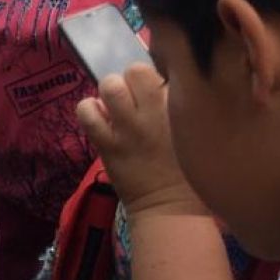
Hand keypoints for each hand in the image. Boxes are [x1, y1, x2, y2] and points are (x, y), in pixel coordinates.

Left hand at [74, 64, 206, 216]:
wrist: (172, 209)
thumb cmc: (187, 173)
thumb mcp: (193, 133)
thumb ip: (177, 107)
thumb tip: (158, 86)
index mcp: (182, 110)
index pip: (161, 71)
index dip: (152, 80)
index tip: (152, 94)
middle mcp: (156, 113)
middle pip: (135, 70)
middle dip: (130, 80)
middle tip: (131, 99)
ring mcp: (130, 128)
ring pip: (110, 86)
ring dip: (108, 92)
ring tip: (114, 108)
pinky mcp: (108, 144)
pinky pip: (87, 111)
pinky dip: (88, 110)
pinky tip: (99, 119)